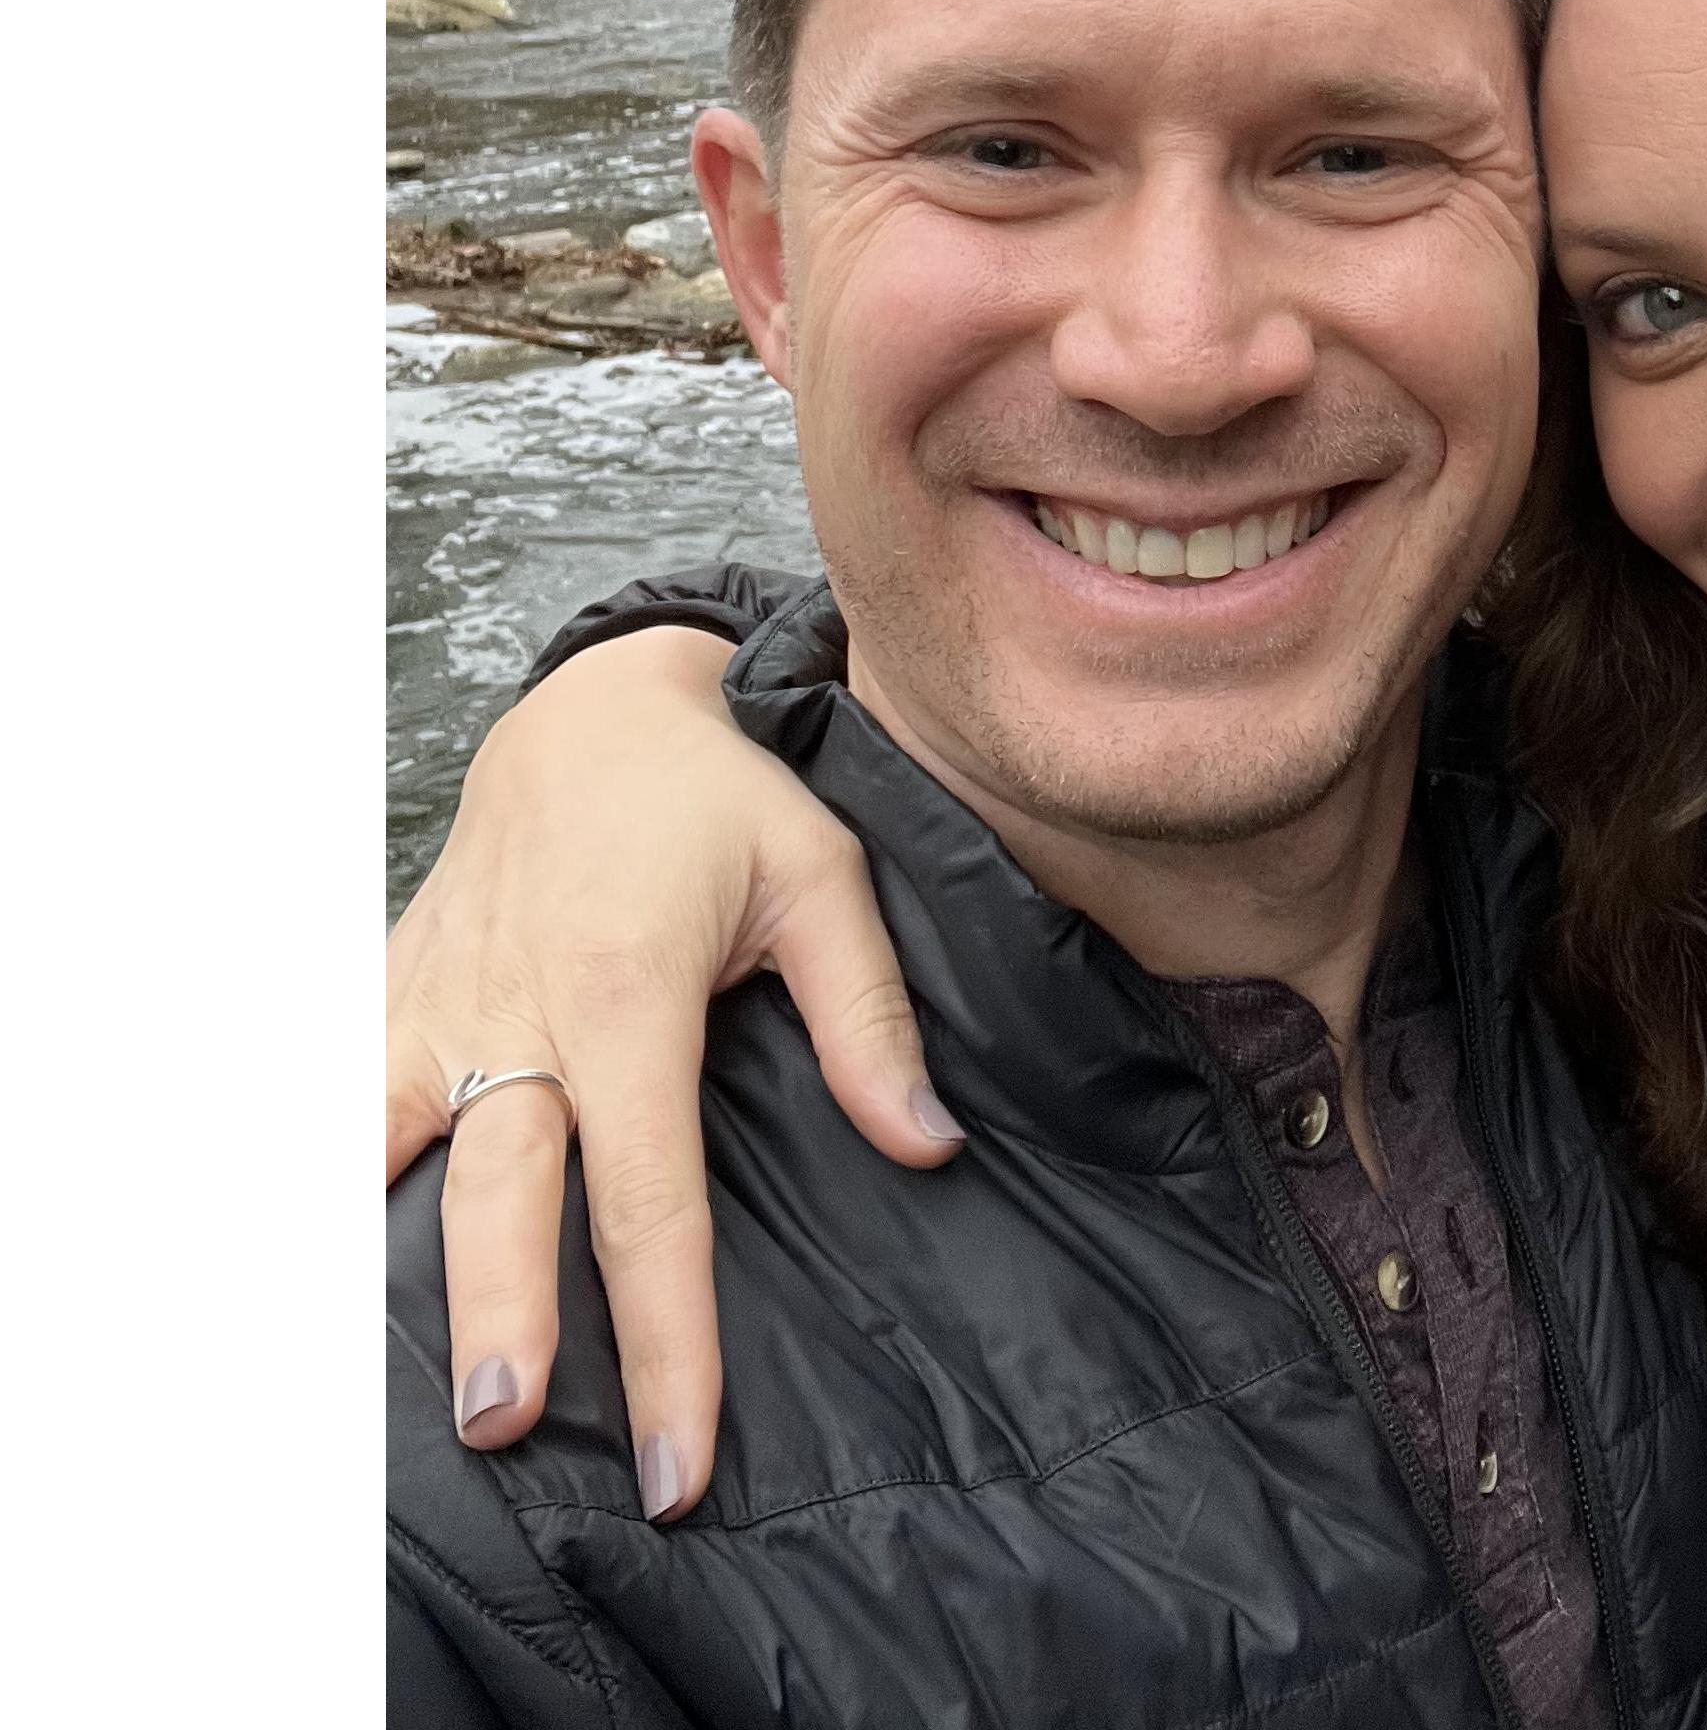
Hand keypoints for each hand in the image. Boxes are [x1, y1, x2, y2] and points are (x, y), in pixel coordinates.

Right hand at [387, 625, 943, 1516]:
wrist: (593, 707)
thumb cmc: (718, 796)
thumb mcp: (822, 876)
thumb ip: (869, 1016)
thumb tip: (926, 1144)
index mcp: (628, 992)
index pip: (650, 1197)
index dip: (668, 1336)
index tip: (677, 1456)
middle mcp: (514, 1011)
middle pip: (499, 1196)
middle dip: (502, 1321)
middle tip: (509, 1431)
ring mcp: (436, 1005)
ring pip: (389, 1156)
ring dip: (383, 1274)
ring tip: (395, 1387)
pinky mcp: (390, 996)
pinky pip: (340, 1105)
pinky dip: (323, 1182)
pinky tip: (322, 1277)